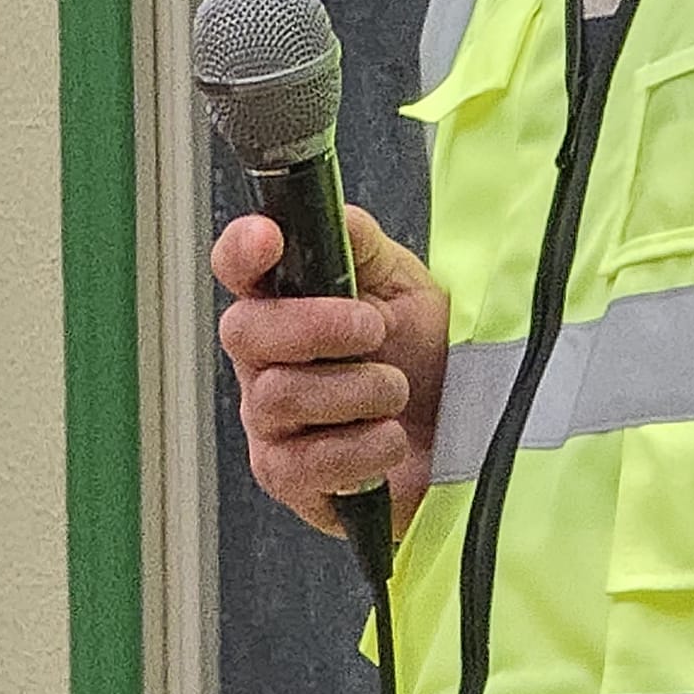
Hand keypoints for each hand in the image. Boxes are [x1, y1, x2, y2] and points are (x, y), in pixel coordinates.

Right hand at [213, 205, 449, 539]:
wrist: (457, 428)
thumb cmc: (421, 351)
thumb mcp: (401, 283)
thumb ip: (361, 244)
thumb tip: (335, 216)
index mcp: (285, 299)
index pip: (236, 264)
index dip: (242, 249)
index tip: (269, 238)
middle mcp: (264, 358)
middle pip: (246, 331)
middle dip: (319, 326)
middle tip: (374, 329)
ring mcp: (268, 420)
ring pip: (280, 395)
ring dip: (357, 389)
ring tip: (394, 389)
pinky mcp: (288, 477)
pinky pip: (306, 462)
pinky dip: (363, 446)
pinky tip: (388, 437)